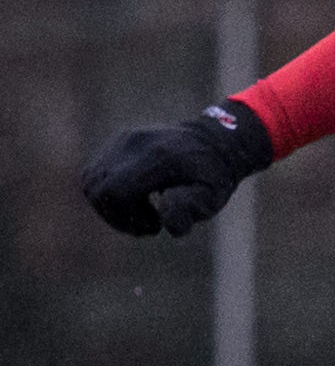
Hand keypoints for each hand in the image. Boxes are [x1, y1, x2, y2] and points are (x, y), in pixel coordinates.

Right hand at [82, 103, 273, 238]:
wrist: (213, 142)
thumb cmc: (211, 177)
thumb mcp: (211, 196)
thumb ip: (190, 208)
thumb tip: (167, 223)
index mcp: (156, 158)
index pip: (114, 191)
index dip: (124, 218)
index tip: (155, 226)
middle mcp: (133, 144)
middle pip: (96, 189)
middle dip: (116, 217)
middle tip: (149, 224)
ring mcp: (122, 139)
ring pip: (90, 181)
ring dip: (110, 206)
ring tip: (141, 213)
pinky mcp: (117, 141)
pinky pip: (95, 173)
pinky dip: (109, 192)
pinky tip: (135, 199)